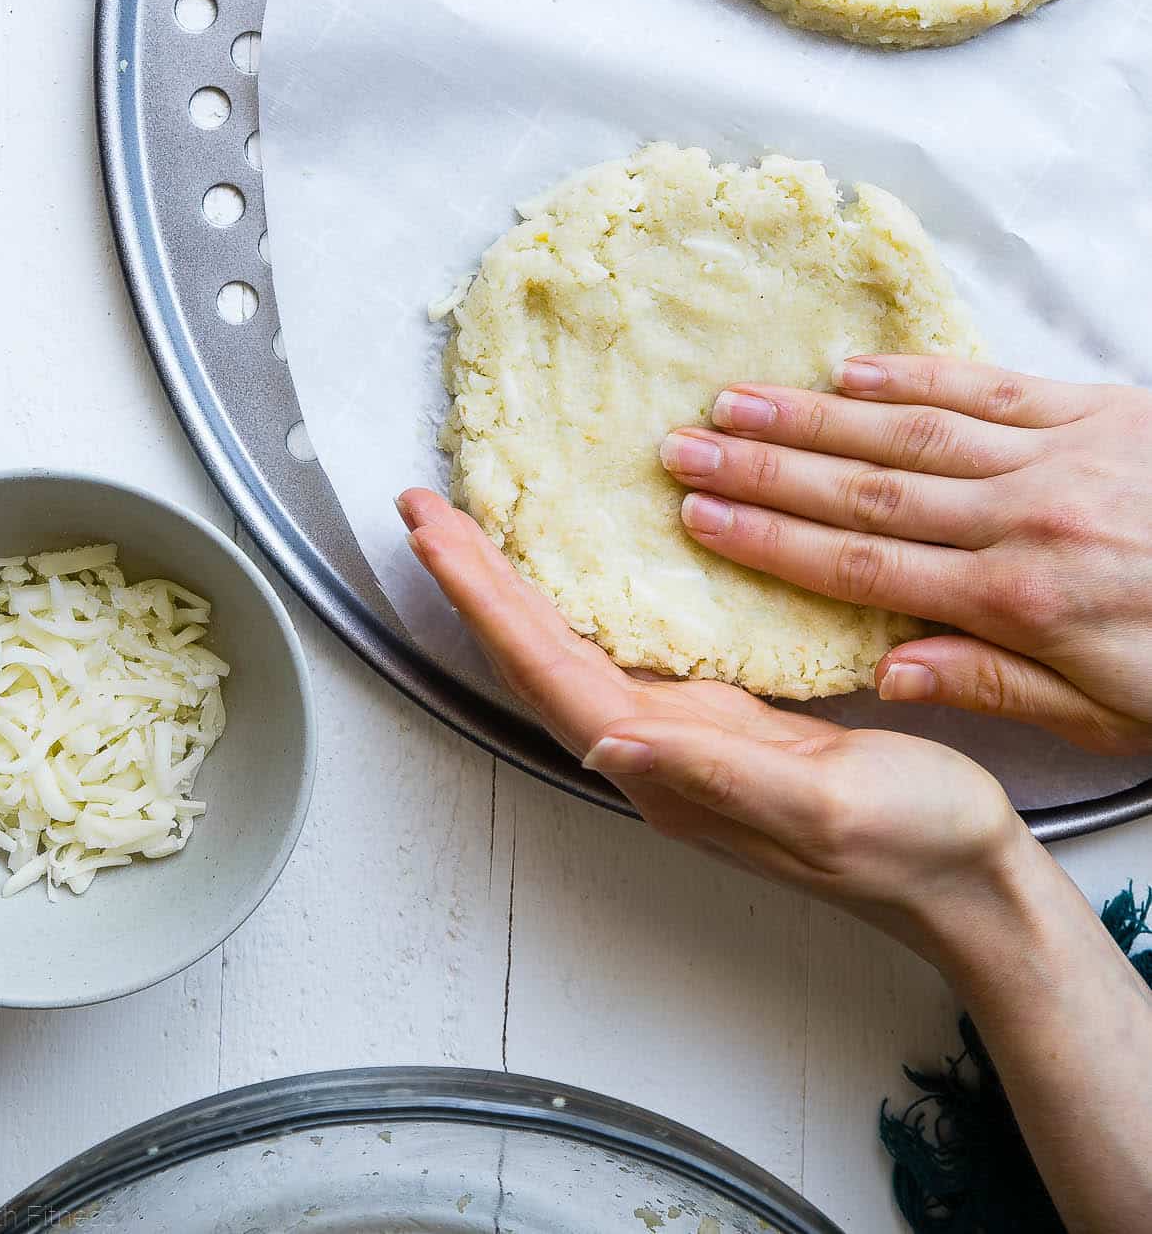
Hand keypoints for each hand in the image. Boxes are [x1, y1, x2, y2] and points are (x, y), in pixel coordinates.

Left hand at [398, 489, 1031, 963]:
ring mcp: (682, 734)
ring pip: (567, 647)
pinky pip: (619, 645)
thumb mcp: (820, 807)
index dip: (482, 600)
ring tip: (469, 525)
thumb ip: (716, 774)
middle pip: (536, 654)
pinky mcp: (718, 716)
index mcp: (667, 768)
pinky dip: (576, 597)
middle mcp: (655, 751)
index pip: (547, 671)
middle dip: (474, 581)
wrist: (964, 880)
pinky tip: (570, 568)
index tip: (433, 533)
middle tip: (423, 507)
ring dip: (511, 587)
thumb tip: (611, 745)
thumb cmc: (910, 845)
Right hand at [659, 357, 1151, 752]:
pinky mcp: (1101, 410)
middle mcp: (1026, 520)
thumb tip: (883, 669)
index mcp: (1021, 604)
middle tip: (682, 449)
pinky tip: (852, 372)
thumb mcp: (1112, 718)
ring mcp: (1062, 455)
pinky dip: (915, 379)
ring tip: (736, 401)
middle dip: (764, 470)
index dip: (771, 543)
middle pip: (865, 492)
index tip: (700, 521)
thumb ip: (994, 685)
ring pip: (913, 433)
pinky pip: (990, 388)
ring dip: (814, 417)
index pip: (865, 567)